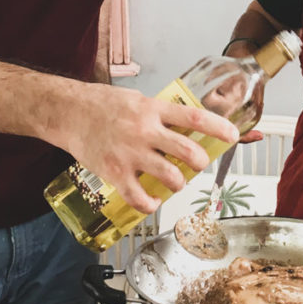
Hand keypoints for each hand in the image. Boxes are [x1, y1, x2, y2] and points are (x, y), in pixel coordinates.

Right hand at [57, 84, 239, 213]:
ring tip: (174, 182)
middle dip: (200, 162)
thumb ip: (161, 114)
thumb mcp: (138, 100)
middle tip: (197, 163)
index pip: (194, 117)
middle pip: (187, 151)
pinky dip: (151, 204)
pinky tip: (152, 200)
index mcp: (153, 109)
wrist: (69, 112)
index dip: (218, 128)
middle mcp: (145, 130)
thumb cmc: (104, 105)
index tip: (233, 136)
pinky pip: (140, 198)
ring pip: (171, 177)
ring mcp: (130, 153)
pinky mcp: (115, 173)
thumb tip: (187, 127)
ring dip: (179, 183)